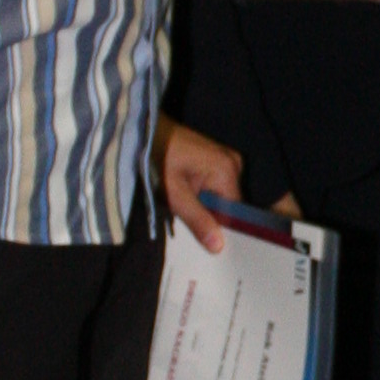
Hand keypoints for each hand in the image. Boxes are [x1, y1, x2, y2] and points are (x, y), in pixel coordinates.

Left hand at [157, 111, 242, 249]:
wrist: (143, 133)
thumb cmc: (156, 157)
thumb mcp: (174, 194)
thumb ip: (198, 220)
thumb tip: (219, 246)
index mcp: (227, 171)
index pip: (236, 213)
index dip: (222, 228)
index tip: (207, 240)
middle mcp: (234, 163)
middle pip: (230, 206)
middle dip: (210, 216)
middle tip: (187, 217)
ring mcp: (227, 159)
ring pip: (222, 198)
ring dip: (205, 206)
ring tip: (183, 201)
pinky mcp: (217, 159)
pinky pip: (217, 187)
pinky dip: (203, 195)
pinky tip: (187, 193)